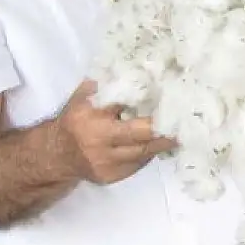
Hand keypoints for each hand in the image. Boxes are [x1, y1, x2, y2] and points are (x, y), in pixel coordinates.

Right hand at [55, 79, 178, 184]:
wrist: (57, 155)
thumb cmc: (76, 119)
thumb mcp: (85, 96)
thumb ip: (107, 84)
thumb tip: (138, 67)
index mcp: (92, 116)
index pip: (126, 106)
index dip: (151, 104)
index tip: (173, 97)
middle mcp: (99, 140)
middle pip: (141, 135)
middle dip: (165, 128)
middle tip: (187, 119)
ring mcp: (106, 162)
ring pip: (144, 152)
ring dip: (164, 142)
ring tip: (183, 131)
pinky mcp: (112, 176)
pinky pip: (138, 164)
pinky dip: (151, 152)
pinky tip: (162, 143)